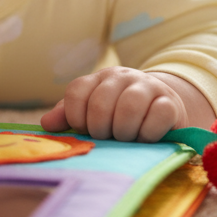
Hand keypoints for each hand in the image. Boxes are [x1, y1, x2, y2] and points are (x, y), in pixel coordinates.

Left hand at [40, 67, 214, 141]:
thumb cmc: (120, 114)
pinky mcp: (170, 102)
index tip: (85, 130)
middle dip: (100, 129)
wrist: (162, 109)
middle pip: (100, 102)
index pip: (77, 92)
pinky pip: (158, 115)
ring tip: (126, 139)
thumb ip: (68, 115)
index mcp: (99, 78)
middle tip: (108, 137)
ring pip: (129, 106)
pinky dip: (148, 133)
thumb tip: (46, 124)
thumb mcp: (92, 112)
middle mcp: (123, 77)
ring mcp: (148, 87)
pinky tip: (145, 138)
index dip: (76, 117)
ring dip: (124, 131)